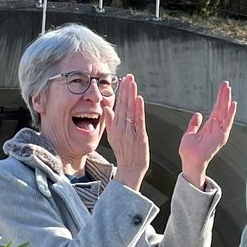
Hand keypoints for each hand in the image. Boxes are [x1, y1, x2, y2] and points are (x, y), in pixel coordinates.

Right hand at [103, 74, 149, 190]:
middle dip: (126, 90)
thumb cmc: (124, 153)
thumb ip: (110, 121)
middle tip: (129, 77)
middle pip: (124, 105)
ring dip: (131, 95)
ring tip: (132, 83)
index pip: (118, 106)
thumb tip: (107, 108)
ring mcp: (130, 132)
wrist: (130, 169)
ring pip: (130, 110)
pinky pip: (138, 121)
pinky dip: (138, 110)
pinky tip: (138, 99)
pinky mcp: (139, 136)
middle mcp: (121, 128)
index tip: (124, 81)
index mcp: (115, 127)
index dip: (121, 93)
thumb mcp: (113, 137)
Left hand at [179, 81, 236, 188]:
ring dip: (227, 101)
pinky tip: (233, 104)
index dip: (219, 98)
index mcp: (209, 126)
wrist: (190, 161)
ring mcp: (220, 131)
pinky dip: (231, 114)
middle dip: (224, 96)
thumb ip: (194, 124)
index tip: (222, 88)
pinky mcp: (221, 137)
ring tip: (228, 89)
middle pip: (221, 108)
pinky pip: (227, 123)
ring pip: (224, 113)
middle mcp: (216, 127)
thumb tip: (198, 114)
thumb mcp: (189, 133)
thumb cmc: (189, 151)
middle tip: (226, 84)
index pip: (216, 109)